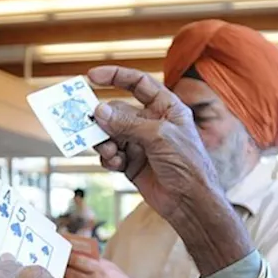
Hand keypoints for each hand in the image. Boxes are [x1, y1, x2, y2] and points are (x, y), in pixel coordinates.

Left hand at [65, 253, 162, 277]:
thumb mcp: (113, 269)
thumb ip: (96, 262)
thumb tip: (80, 255)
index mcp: (101, 272)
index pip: (77, 261)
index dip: (68, 256)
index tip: (63, 252)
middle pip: (69, 274)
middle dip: (62, 267)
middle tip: (57, 262)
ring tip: (61, 274)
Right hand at [88, 65, 254, 275]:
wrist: (190, 202)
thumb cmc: (187, 164)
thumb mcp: (158, 137)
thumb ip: (127, 123)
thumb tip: (99, 111)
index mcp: (166, 108)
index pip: (139, 84)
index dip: (116, 76)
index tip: (91, 75)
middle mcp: (152, 123)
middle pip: (118, 112)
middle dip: (104, 119)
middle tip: (87, 122)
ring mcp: (141, 144)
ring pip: (111, 134)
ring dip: (105, 141)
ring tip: (110, 151)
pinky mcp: (132, 164)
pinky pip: (111, 154)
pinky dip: (109, 157)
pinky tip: (115, 163)